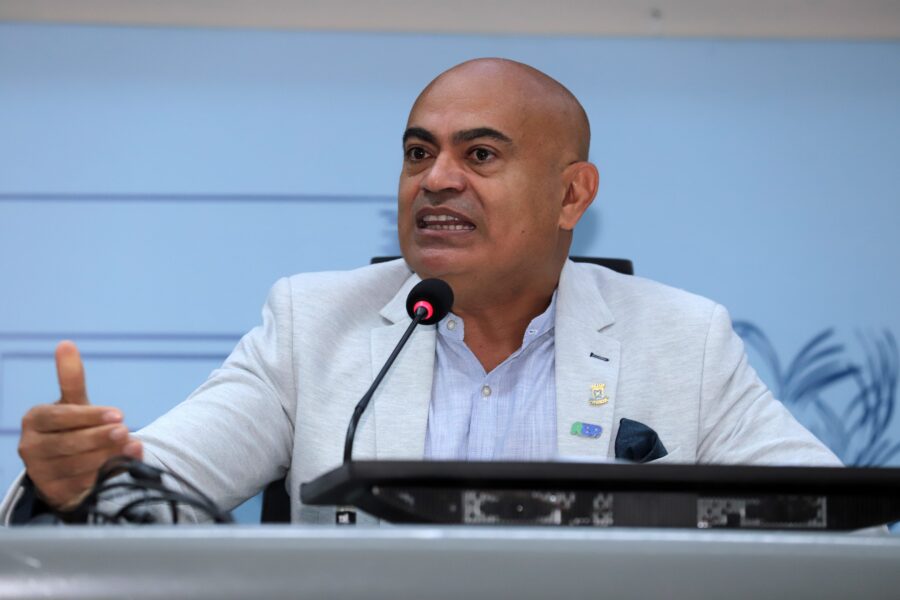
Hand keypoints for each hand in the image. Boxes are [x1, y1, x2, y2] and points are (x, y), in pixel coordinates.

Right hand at [17, 341, 142, 510]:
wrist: (68, 465)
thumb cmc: (73, 427)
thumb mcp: (74, 402)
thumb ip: (70, 377)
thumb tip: (66, 343)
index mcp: (35, 420)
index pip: (61, 417)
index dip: (89, 416)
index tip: (119, 415)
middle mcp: (30, 448)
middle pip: (68, 443)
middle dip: (99, 437)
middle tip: (125, 430)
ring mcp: (40, 473)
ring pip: (77, 466)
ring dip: (107, 455)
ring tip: (131, 444)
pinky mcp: (54, 493)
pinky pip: (83, 485)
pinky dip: (107, 474)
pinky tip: (127, 464)